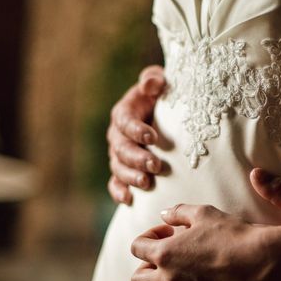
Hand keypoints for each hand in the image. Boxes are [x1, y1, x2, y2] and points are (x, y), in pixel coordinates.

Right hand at [107, 65, 165, 204]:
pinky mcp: (123, 171)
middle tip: (155, 165)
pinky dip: (119, 192)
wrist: (165, 114)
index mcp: (124, 113)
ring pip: (118, 168)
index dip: (136, 129)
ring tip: (146, 183)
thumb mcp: (160, 83)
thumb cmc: (163, 96)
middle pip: (122, 148)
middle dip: (137, 158)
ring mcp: (119, 155)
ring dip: (130, 177)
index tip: (152, 136)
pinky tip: (129, 200)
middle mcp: (118, 135)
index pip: (125, 121)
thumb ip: (154, 80)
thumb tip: (151, 84)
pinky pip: (115, 184)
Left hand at [131, 168, 280, 280]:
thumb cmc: (233, 234)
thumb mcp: (204, 213)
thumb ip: (179, 212)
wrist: (260, 262)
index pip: (137, 247)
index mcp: (164, 253)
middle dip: (146, 266)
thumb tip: (165, 214)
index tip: (166, 233)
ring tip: (173, 280)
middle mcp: (167, 280)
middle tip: (164, 258)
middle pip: (137, 280)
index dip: (148, 236)